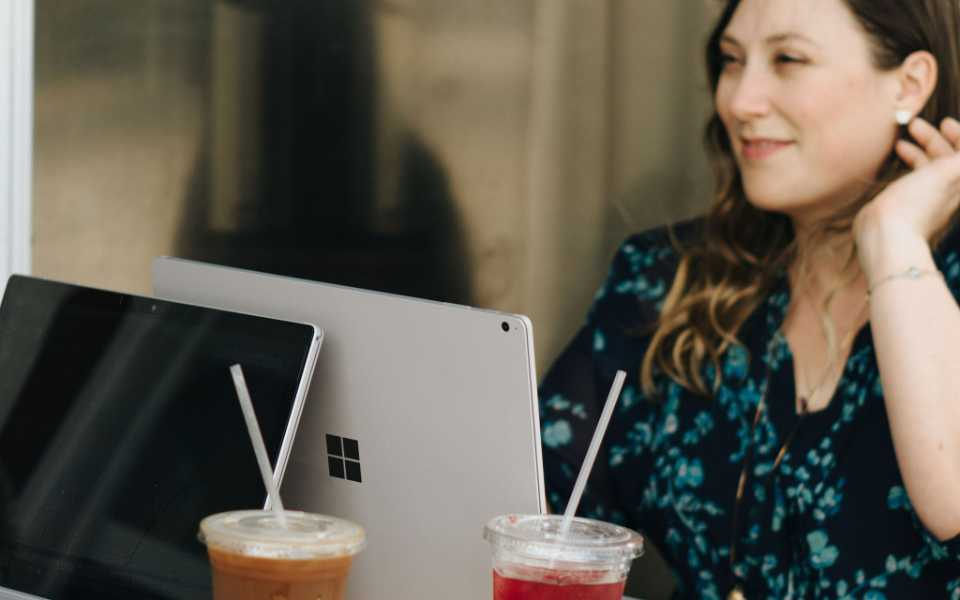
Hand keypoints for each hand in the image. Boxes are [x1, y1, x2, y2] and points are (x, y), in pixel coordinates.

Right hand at [854, 117, 959, 276]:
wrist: (888, 234)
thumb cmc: (918, 203)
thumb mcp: (949, 171)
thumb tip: (959, 152)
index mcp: (958, 182)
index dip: (957, 135)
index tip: (943, 122)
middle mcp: (946, 190)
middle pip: (946, 159)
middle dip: (933, 139)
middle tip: (915, 126)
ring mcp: (925, 198)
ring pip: (927, 167)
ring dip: (918, 150)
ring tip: (901, 141)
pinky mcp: (905, 203)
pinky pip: (912, 177)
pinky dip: (907, 163)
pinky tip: (896, 159)